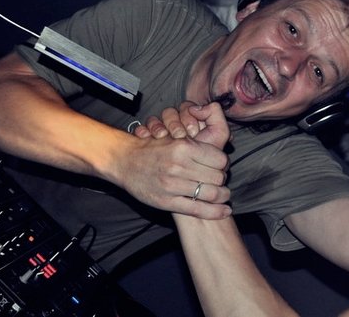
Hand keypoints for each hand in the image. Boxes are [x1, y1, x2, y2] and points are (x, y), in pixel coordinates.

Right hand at [129, 102, 230, 218]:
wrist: (124, 161)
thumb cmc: (152, 149)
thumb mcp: (175, 138)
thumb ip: (197, 144)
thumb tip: (220, 153)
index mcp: (183, 147)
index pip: (220, 159)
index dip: (224, 164)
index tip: (221, 167)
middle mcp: (179, 165)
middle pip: (218, 177)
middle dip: (222, 180)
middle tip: (220, 181)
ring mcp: (173, 185)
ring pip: (211, 194)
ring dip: (222, 196)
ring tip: (223, 195)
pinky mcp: (167, 202)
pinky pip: (198, 209)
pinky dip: (215, 212)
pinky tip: (224, 211)